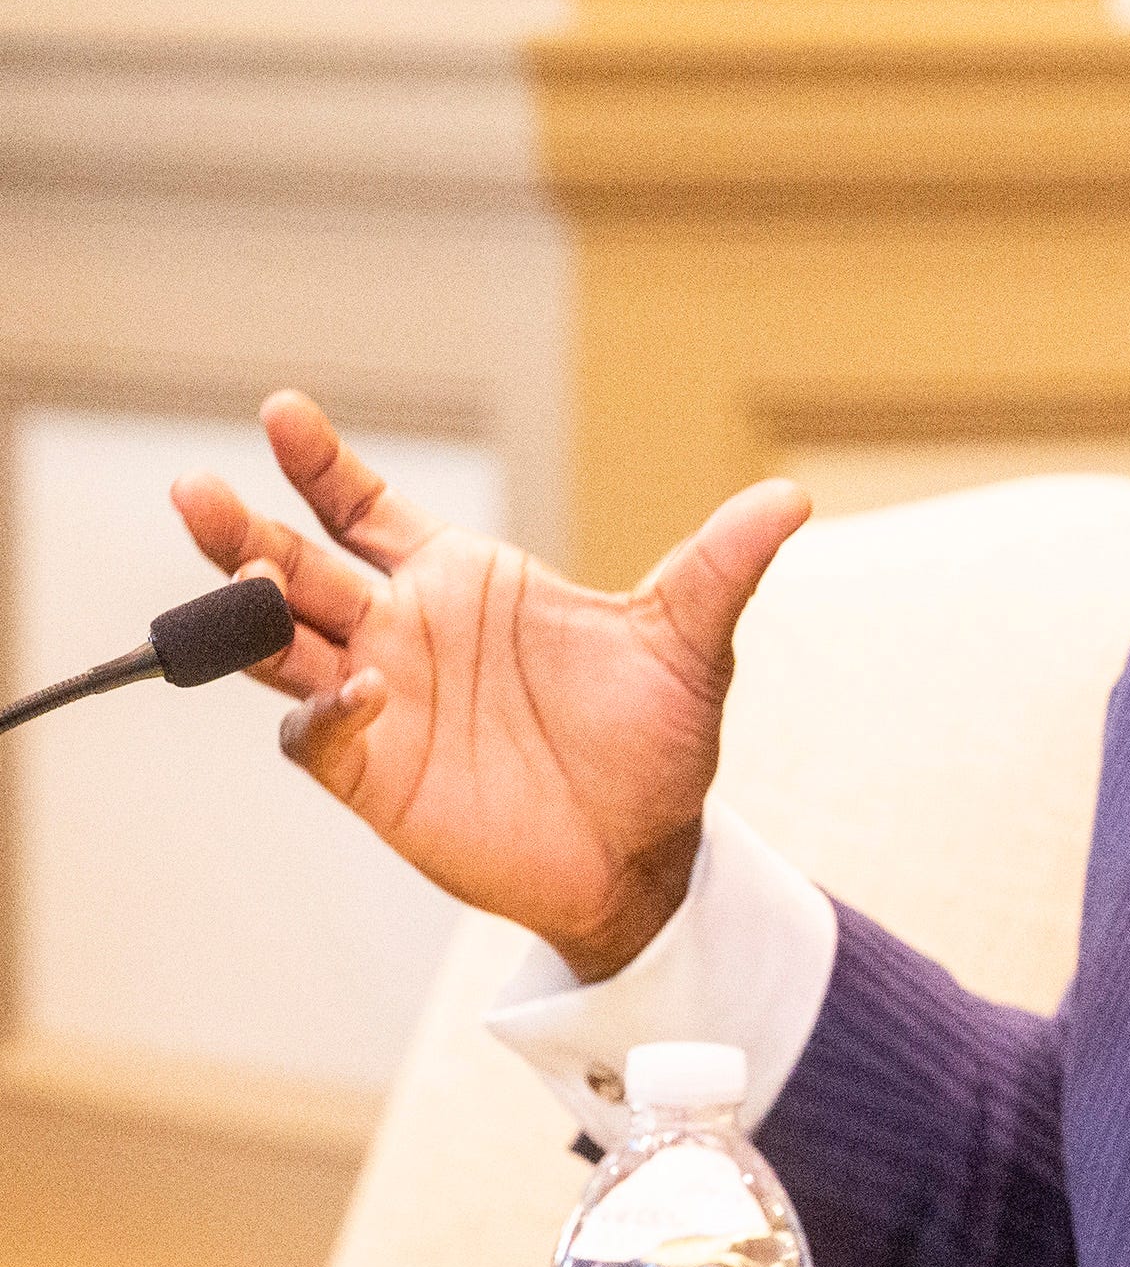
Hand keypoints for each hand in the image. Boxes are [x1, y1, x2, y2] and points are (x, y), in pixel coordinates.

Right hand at [171, 392, 808, 981]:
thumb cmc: (657, 739)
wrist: (647, 852)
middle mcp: (405, 631)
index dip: (322, 465)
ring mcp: (382, 701)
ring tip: (234, 573)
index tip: (283, 414)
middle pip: (297, 567)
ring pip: (280, 644)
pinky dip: (328, 711)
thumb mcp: (689, 644)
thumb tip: (791, 498)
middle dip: (246, 531)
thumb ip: (720, 566)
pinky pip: (320, 734)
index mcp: (462, 582)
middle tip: (201, 492)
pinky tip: (360, 688)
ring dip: (246, 612)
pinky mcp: (376, 774)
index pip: (365, 508)